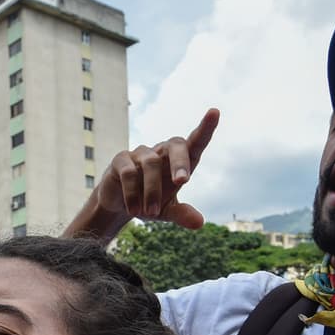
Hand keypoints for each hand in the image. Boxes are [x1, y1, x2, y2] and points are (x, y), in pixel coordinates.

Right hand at [91, 108, 219, 236]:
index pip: (195, 141)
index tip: (215, 112)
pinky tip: (134, 209)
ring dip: (152, 191)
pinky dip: (133, 194)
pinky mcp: (121, 160)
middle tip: (182, 182)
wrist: (120, 205)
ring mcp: (140, 153)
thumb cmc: (149, 201)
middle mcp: (161, 152)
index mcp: (179, 161)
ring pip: (151, 164)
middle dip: (180, 162)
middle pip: (176, 145)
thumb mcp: (167, 211)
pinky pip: (129, 173)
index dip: (205, 127)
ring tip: (150, 213)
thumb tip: (199, 223)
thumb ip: (182, 214)